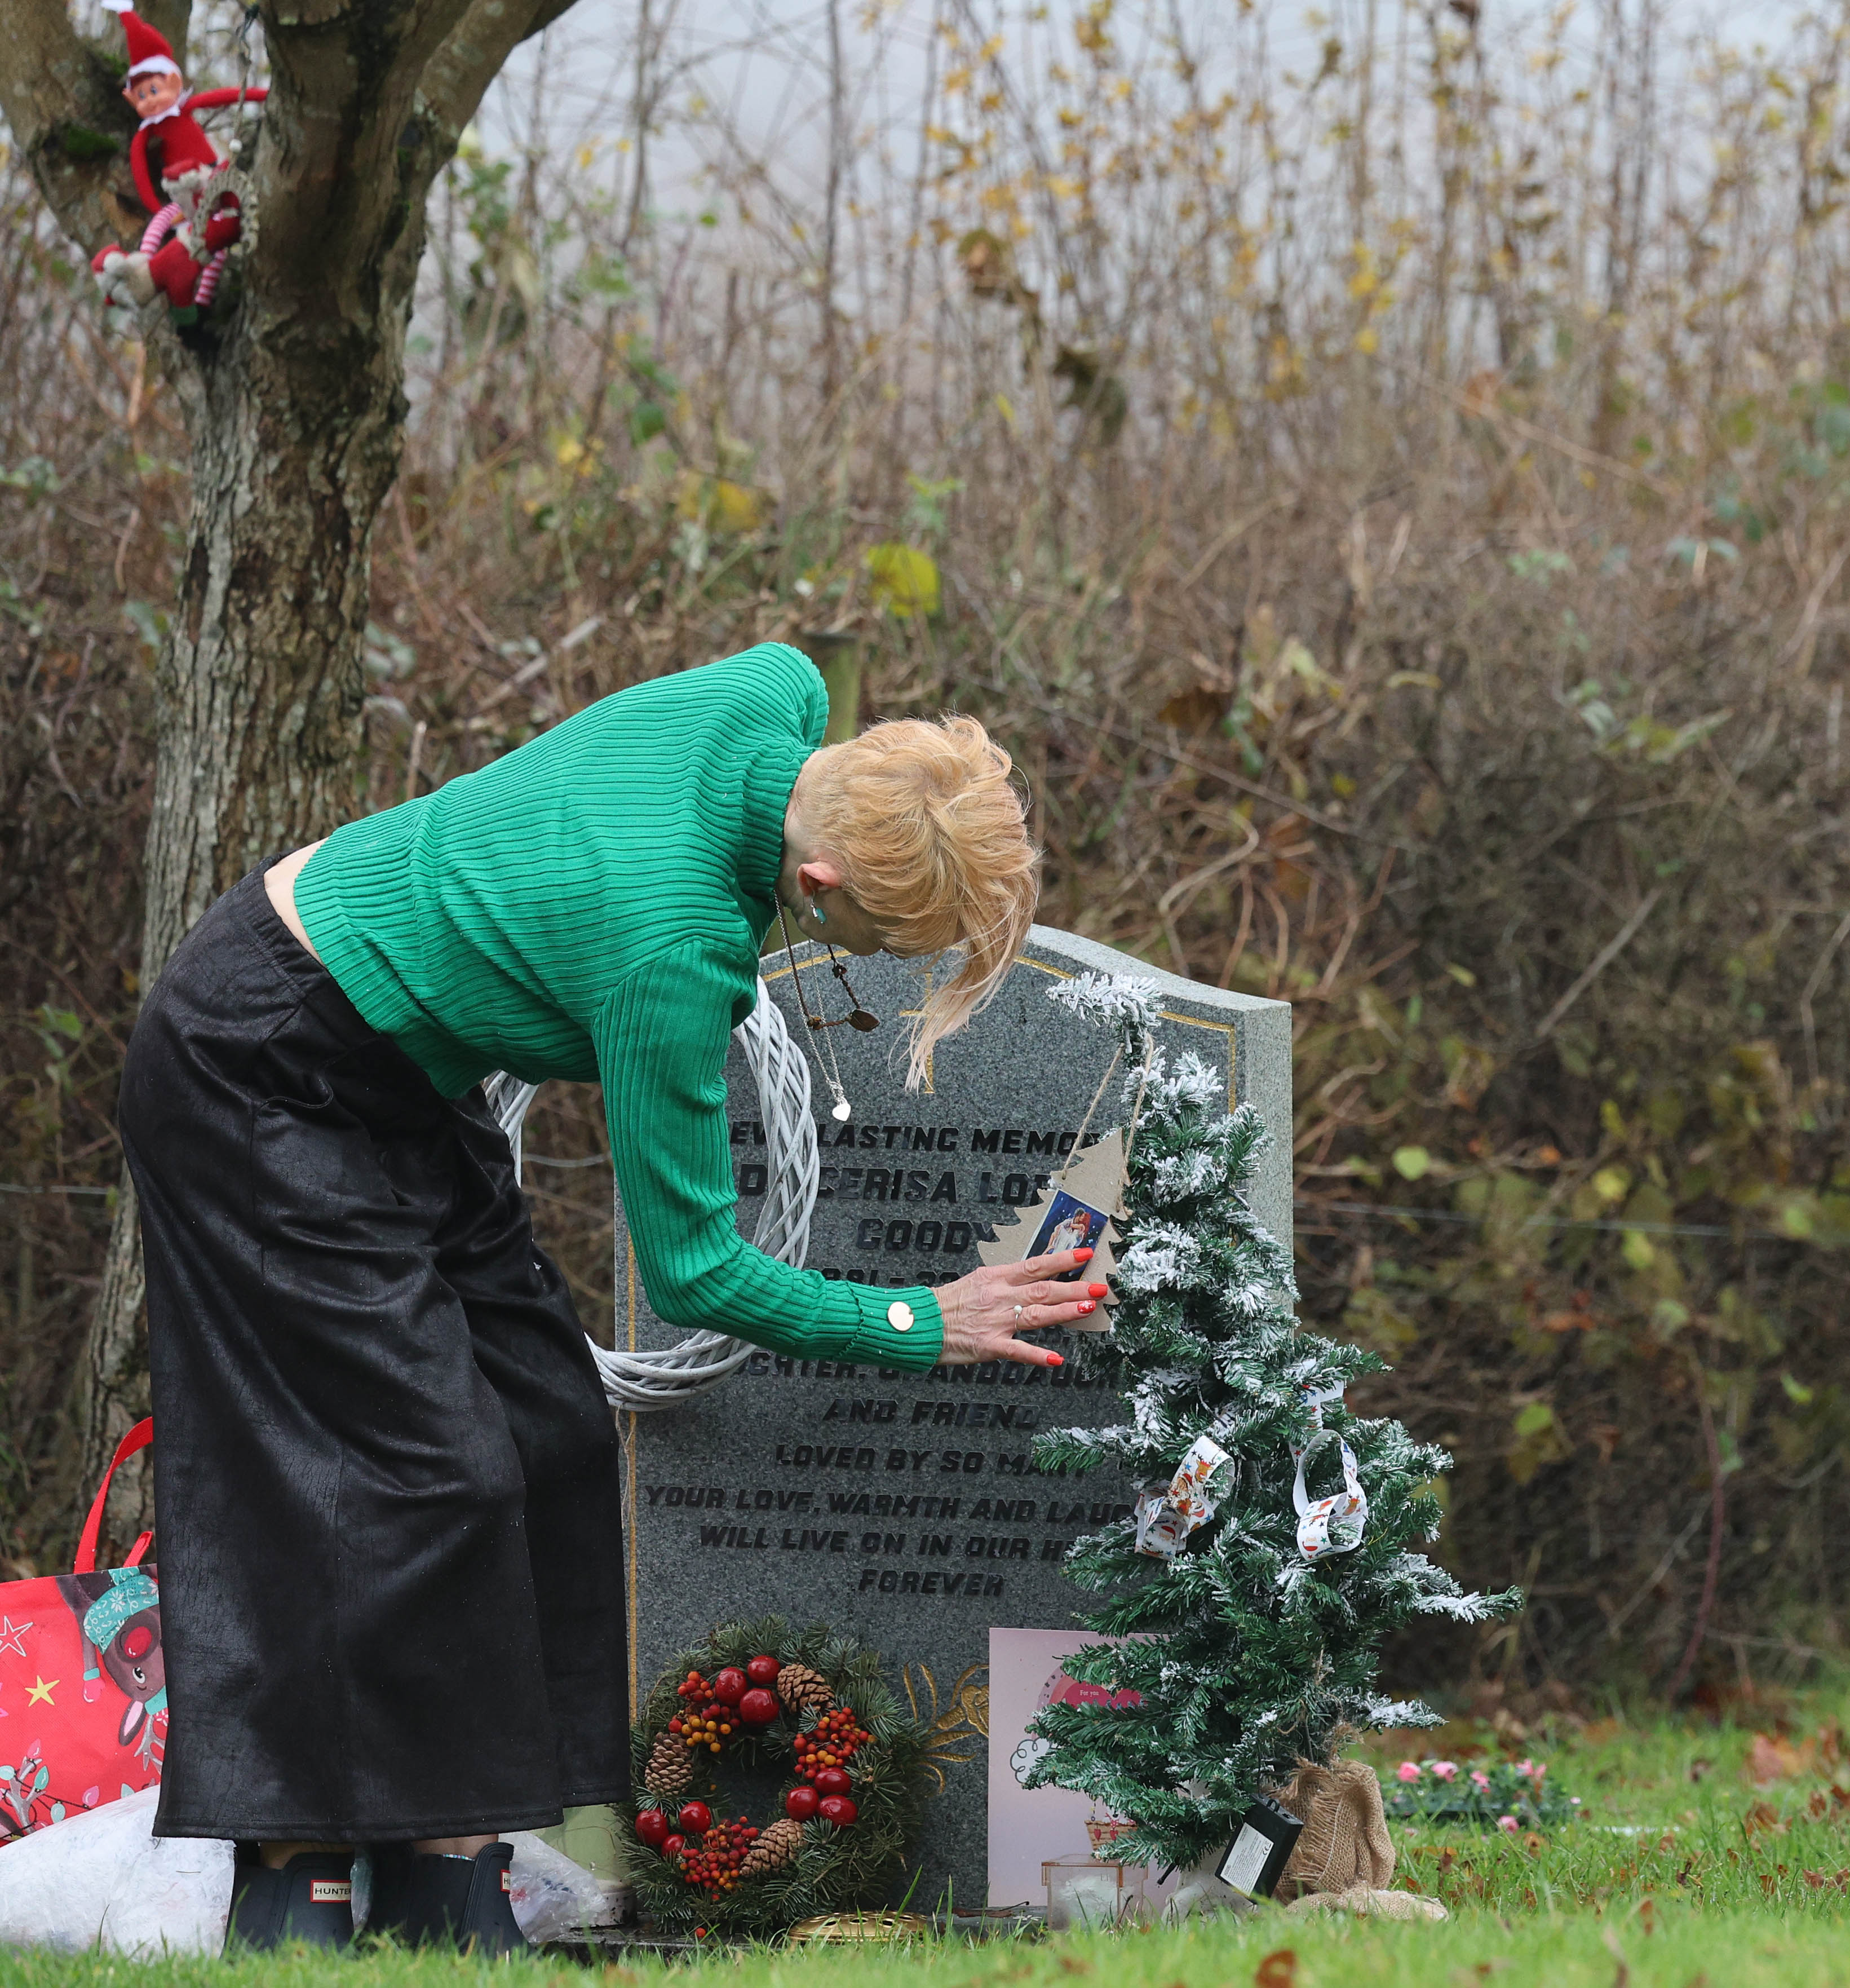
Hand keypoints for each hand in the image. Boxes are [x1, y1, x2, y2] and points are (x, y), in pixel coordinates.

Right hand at [936, 1249, 1110, 1367]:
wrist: (920, 1322)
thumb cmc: (947, 1303)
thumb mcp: (976, 1281)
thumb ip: (1005, 1281)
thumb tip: (1032, 1277)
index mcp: (996, 1277)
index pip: (1036, 1265)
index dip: (1063, 1260)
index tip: (1085, 1254)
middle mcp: (999, 1296)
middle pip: (1043, 1289)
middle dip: (1075, 1287)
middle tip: (1100, 1286)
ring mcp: (995, 1321)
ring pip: (1036, 1314)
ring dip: (1065, 1311)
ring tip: (1088, 1308)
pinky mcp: (989, 1345)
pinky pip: (1017, 1351)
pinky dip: (1037, 1355)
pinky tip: (1056, 1359)